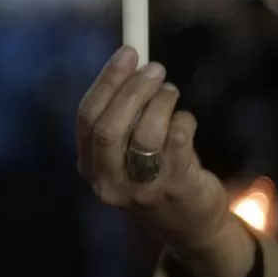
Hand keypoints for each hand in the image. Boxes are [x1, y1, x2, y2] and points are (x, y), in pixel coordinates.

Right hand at [77, 46, 254, 276]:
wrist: (190, 223)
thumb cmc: (154, 172)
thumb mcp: (124, 152)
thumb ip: (121, 113)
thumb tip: (132, 59)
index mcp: (90, 167)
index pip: (87, 117)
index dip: (107, 81)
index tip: (128, 53)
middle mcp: (109, 182)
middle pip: (109, 127)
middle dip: (133, 90)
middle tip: (155, 67)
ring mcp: (142, 189)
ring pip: (145, 133)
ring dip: (161, 101)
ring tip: (170, 92)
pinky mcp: (176, 188)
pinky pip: (178, 139)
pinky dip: (182, 119)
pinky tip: (184, 120)